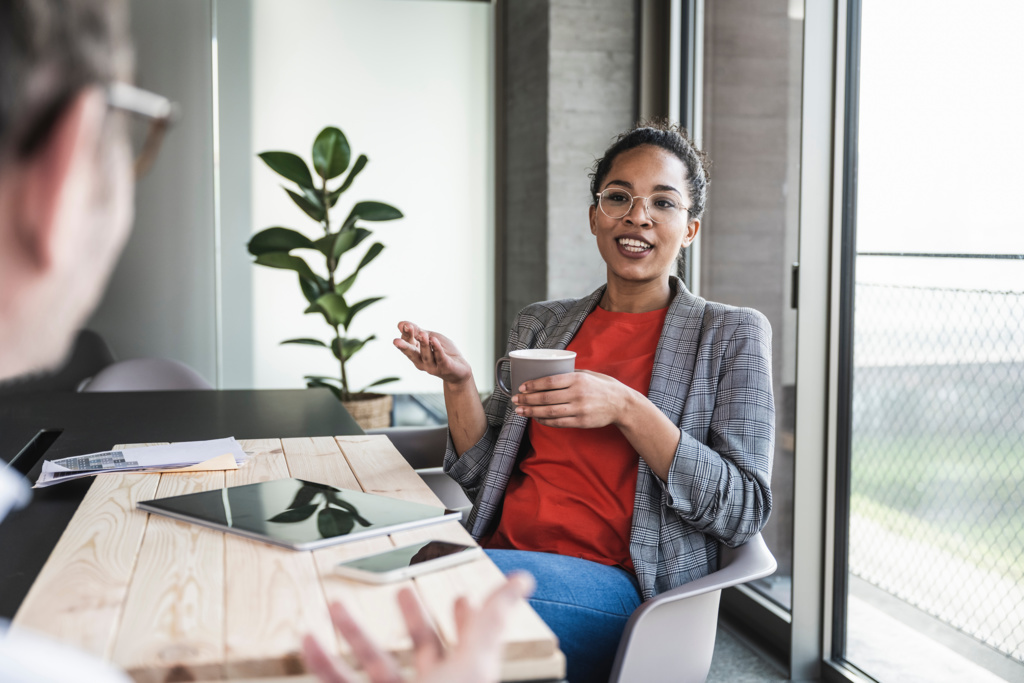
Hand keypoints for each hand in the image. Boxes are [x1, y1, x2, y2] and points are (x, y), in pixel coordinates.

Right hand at [302, 573, 534, 682]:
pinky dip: (324, 664)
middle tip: (403, 593)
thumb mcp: (474, 662)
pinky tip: (310, 643)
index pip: (469, 642)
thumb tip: (520, 579)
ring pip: (377, 666)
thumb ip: (492, 621)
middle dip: (413, 620)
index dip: (466, 619)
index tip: (461, 599)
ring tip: (338, 608)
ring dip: (355, 635)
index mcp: (463, 678)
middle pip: (424, 650)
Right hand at [394, 321, 472, 385]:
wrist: (460, 368)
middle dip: (404, 347)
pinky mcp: (445, 367)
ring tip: (422, 334)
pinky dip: (437, 349)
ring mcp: (432, 366)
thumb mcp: (431, 337)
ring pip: (426, 355)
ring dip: (424, 344)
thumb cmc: (444, 351)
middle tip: (395, 341)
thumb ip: (417, 331)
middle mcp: (421, 361)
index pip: (408, 343)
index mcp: (416, 353)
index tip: (405, 325)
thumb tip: (400, 323)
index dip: (406, 334)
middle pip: (412, 353)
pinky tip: (434, 340)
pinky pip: (440, 358)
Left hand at [512, 370, 635, 428]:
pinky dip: (545, 421)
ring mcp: (579, 409)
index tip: (521, 387)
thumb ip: (570, 373)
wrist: (622, 404)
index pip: (549, 382)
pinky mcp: (581, 422)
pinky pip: (558, 423)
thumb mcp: (588, 373)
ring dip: (532, 412)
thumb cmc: (603, 386)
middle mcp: (577, 394)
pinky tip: (536, 418)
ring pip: (549, 412)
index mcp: (578, 379)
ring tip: (520, 411)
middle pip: (546, 398)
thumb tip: (549, 372)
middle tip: (515, 400)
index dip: (533, 385)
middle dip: (527, 400)